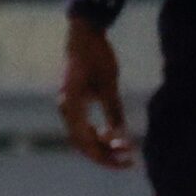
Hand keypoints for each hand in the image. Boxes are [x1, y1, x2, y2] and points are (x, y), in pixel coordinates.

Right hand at [58, 20, 137, 169]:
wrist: (82, 35)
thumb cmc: (97, 56)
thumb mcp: (109, 84)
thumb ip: (113, 111)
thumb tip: (121, 137)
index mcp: (72, 106)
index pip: (86, 143)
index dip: (106, 156)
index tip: (127, 160)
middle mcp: (66, 109)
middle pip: (83, 144)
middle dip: (105, 155)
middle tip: (128, 160)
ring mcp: (67, 106)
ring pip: (82, 136)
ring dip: (102, 144)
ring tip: (124, 147)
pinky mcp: (72, 102)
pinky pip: (82, 126)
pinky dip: (96, 133)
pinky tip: (112, 133)